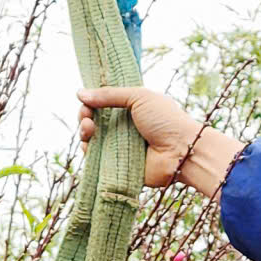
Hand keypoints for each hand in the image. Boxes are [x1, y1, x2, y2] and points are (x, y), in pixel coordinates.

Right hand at [76, 86, 246, 199]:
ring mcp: (119, 148)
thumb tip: (79, 93)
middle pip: (93, 122)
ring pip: (91, 141)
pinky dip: (88, 152)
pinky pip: (96, 160)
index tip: (86, 102)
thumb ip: (110, 94)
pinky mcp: (118, 167)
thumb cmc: (166, 120)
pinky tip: (89, 145)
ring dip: (84, 132)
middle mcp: (123, 129)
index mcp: (130, 110)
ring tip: (89, 129)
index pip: (102, 105)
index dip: (91, 103)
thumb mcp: (139, 97)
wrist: (181, 151)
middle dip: (84, 117)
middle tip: (87, 117)